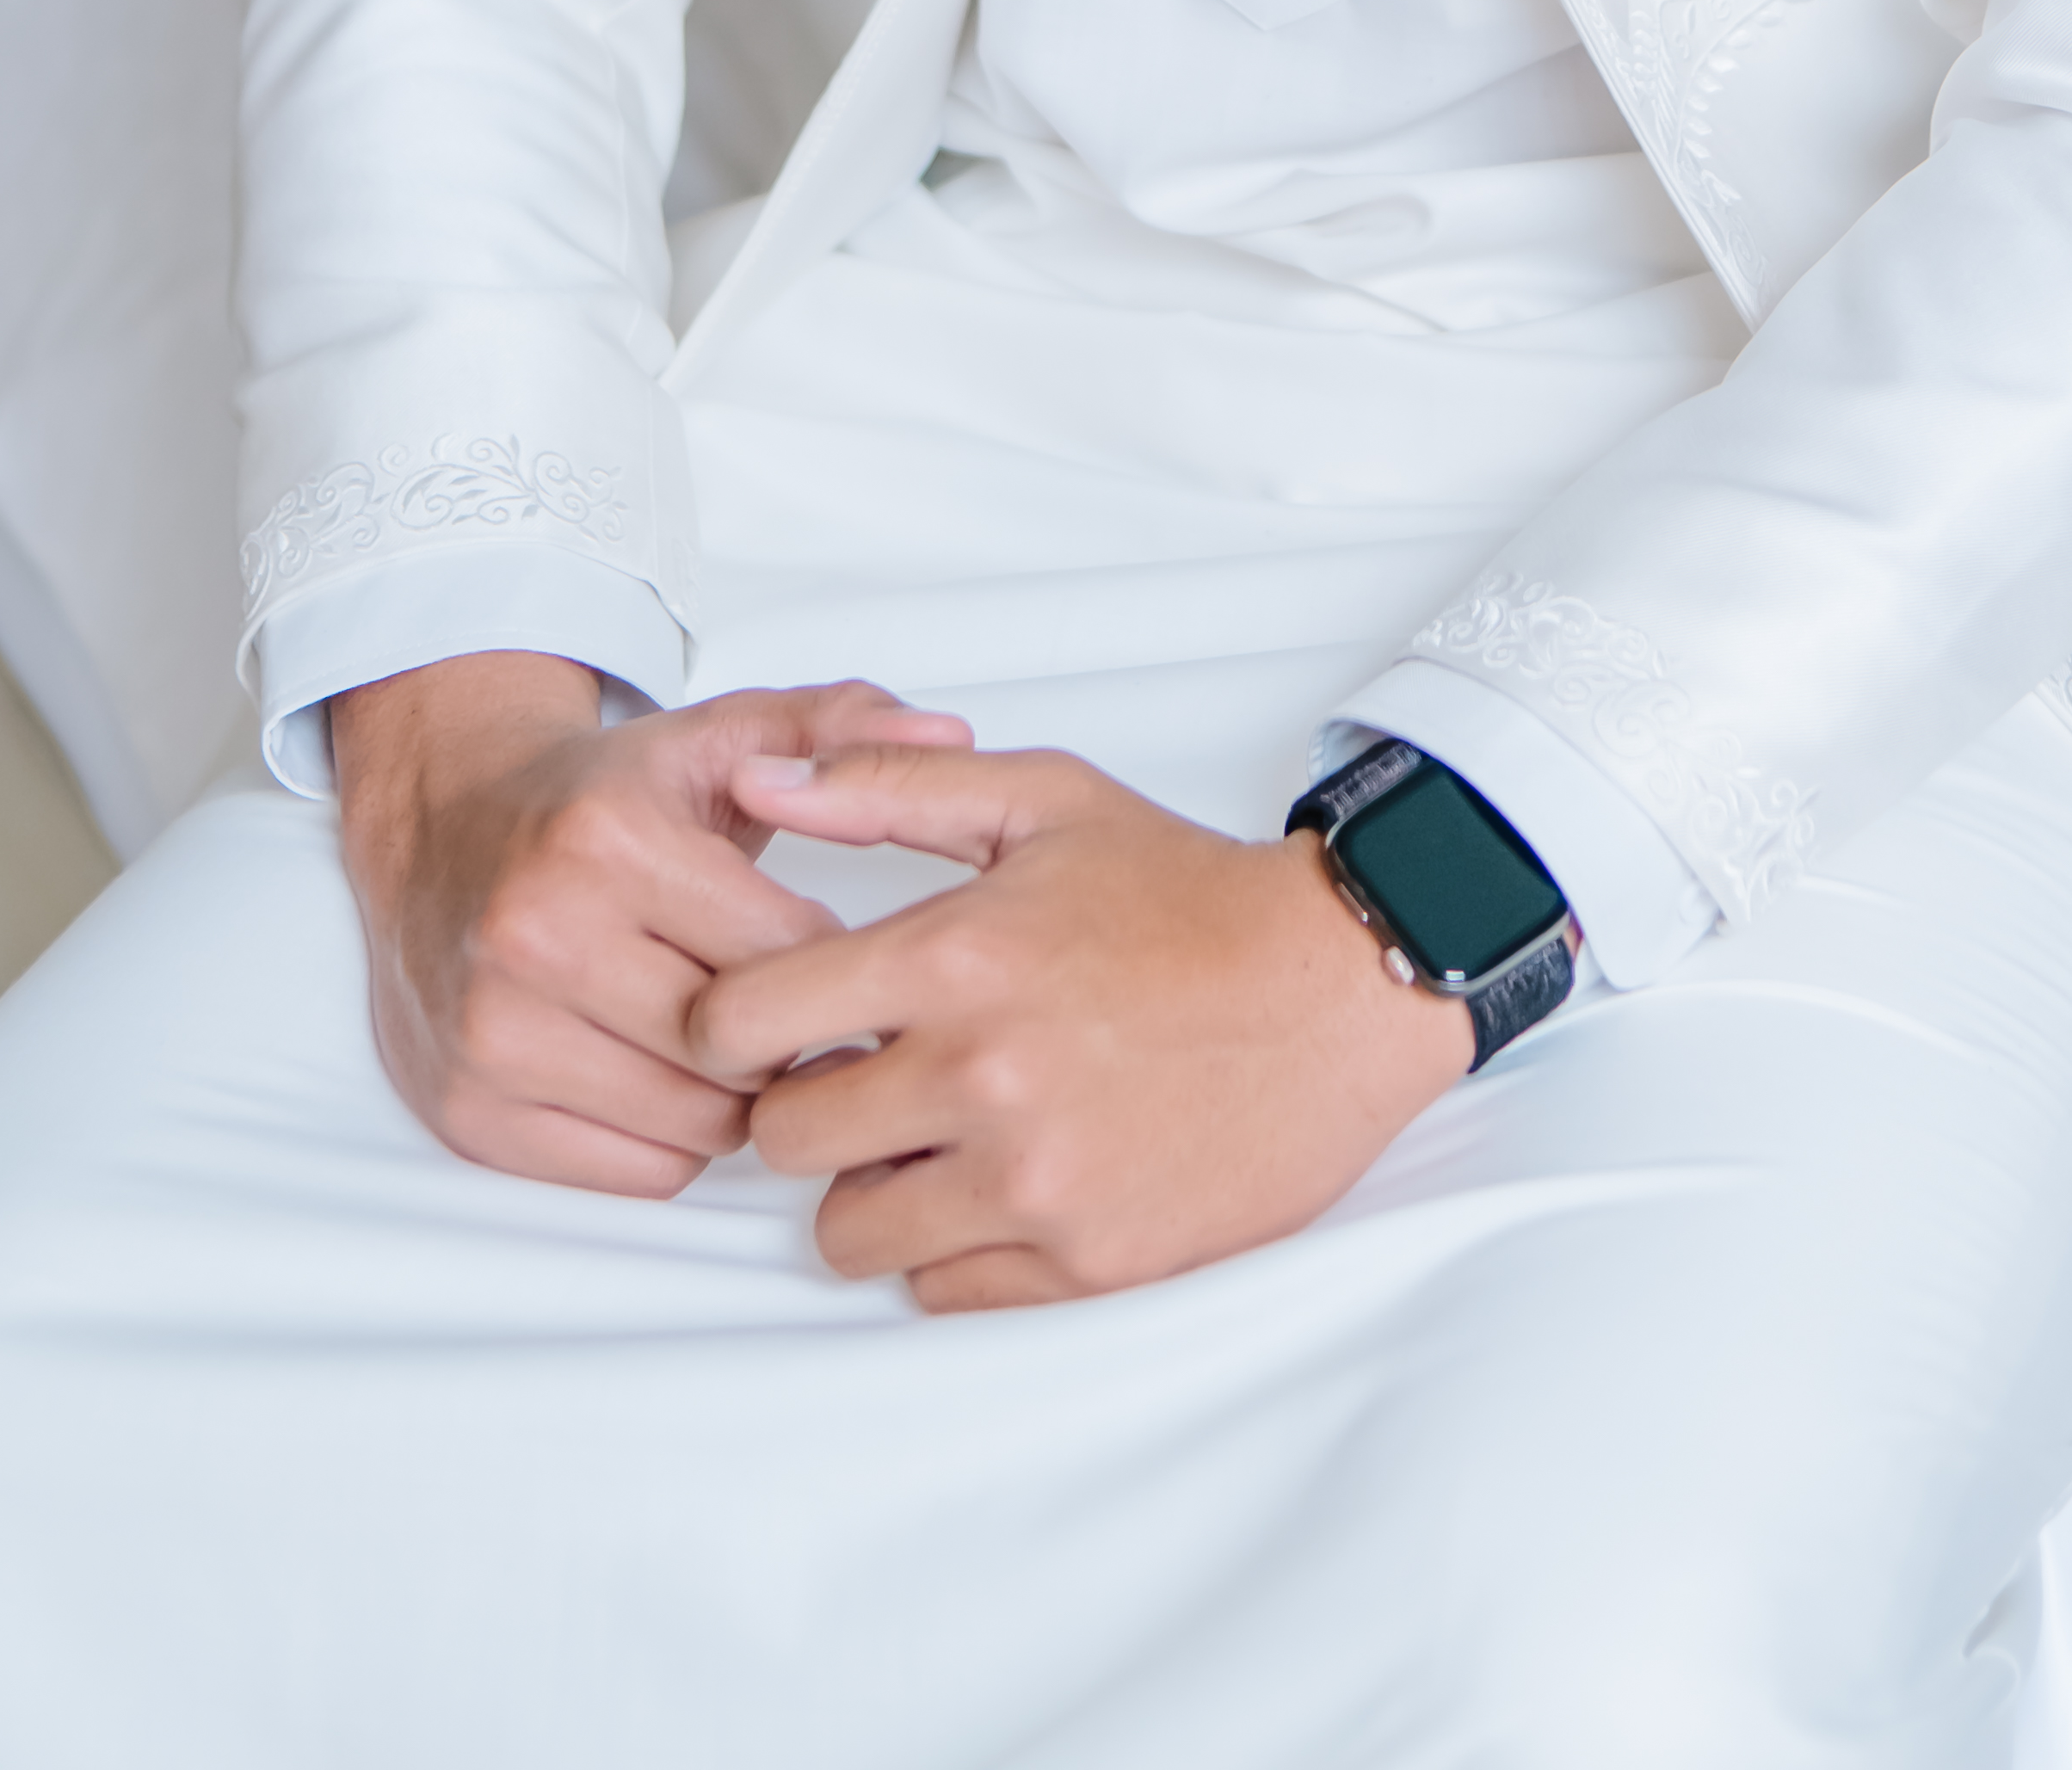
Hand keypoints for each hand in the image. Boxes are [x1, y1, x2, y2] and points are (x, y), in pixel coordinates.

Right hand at [329, 650, 972, 1198]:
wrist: (443, 828)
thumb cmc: (602, 797)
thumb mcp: (716, 737)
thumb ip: (837, 731)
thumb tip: (953, 729)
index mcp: (608, 839)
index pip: (783, 956)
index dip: (831, 966)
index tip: (838, 959)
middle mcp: (536, 935)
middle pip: (736, 1051)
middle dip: (785, 1039)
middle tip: (792, 1012)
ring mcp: (492, 1031)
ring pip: (691, 1125)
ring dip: (734, 1099)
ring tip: (727, 1040)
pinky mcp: (466, 1110)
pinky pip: (632, 1172)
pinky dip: (670, 1141)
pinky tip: (664, 1074)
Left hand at [696, 737, 1475, 1310]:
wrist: (1337, 990)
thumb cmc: (1185, 892)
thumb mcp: (1039, 801)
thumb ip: (884, 786)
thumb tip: (759, 781)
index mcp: (956, 956)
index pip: (741, 1022)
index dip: (734, 1020)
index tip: (770, 1017)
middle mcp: (981, 1078)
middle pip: (782, 1140)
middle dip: (805, 1103)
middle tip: (866, 1072)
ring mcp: (1033, 1183)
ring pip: (847, 1233)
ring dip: (873, 1185)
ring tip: (936, 1132)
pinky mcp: (1084, 1264)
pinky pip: (939, 1290)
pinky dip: (951, 1244)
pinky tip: (1002, 1176)